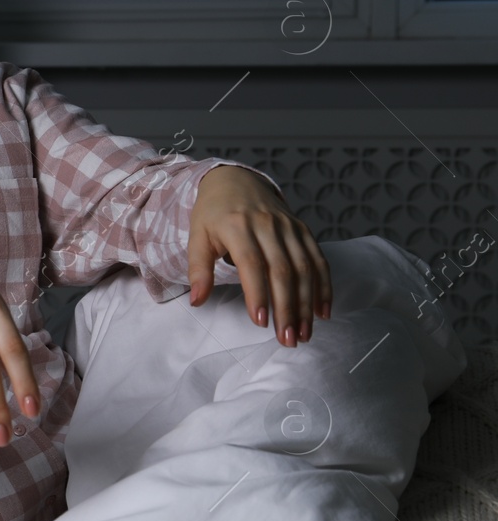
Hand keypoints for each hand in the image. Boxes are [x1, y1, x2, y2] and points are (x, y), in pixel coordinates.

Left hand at [186, 165, 332, 346]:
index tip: (261, 321)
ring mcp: (289, 227)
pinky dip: (323, 287)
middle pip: (282, 271)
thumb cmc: (213, 214)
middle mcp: (267, 225)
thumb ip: (198, 270)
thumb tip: (197, 302)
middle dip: (286, 308)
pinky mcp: (303, 230)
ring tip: (304, 334)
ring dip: (307, 304)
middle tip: (287, 340)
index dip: (257, 293)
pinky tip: (322, 312)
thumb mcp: (197, 237)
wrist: (235, 180)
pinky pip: (318, 260)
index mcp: (237, 226)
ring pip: (304, 269)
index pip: (251, 263)